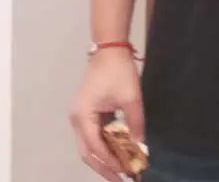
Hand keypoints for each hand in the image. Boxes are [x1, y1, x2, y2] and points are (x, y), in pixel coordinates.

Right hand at [69, 48, 144, 181]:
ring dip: (105, 158)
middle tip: (121, 180)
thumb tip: (141, 146)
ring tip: (121, 170)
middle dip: (104, 167)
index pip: (95, 147)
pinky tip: (118, 154)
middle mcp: (77, 119)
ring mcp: (80, 116)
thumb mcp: (131, 98)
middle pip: (88, 152)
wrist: (110, 49)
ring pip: (90, 146)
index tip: (125, 173)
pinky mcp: (87, 113)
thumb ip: (135, 123)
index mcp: (83, 115)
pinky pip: (94, 135)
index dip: (110, 162)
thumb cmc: (118, 70)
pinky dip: (105, 146)